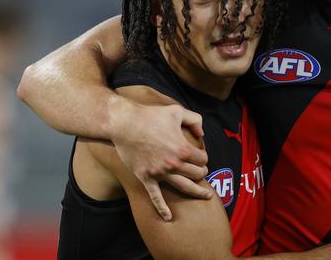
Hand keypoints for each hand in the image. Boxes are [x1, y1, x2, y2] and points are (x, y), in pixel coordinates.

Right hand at [110, 99, 210, 219]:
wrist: (125, 123)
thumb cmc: (151, 115)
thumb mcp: (177, 111)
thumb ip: (194, 120)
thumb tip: (202, 133)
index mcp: (183, 149)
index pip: (202, 159)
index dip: (204, 157)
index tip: (201, 156)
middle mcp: (173, 164)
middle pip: (196, 174)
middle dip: (202, 172)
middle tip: (202, 171)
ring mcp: (159, 173)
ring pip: (184, 187)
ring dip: (197, 191)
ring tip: (206, 195)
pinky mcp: (146, 178)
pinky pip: (156, 197)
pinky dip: (162, 209)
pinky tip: (168, 218)